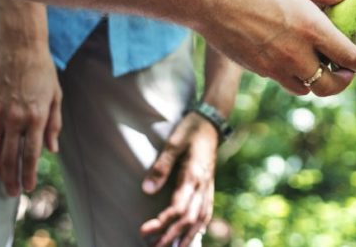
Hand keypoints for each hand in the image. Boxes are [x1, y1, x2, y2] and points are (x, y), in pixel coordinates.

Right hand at [0, 38, 61, 195]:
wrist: (22, 49)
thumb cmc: (44, 72)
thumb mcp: (57, 97)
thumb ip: (54, 125)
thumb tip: (52, 149)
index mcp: (37, 116)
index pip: (31, 153)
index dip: (28, 173)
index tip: (28, 187)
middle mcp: (16, 117)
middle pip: (11, 156)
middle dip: (11, 177)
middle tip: (12, 192)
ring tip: (1, 178)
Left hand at [139, 112, 218, 246]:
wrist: (211, 121)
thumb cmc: (191, 129)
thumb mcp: (174, 142)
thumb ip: (161, 166)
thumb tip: (147, 190)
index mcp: (194, 175)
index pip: (178, 207)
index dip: (161, 223)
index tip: (144, 231)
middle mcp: (203, 184)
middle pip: (189, 219)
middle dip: (172, 237)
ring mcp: (208, 186)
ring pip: (201, 218)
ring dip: (188, 236)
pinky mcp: (209, 185)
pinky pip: (207, 210)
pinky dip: (200, 226)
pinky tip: (193, 234)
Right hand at [198, 0, 355, 96]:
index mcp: (312, 30)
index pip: (348, 56)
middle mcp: (296, 54)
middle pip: (329, 86)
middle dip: (343, 83)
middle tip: (348, 72)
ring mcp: (275, 66)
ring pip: (306, 87)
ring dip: (318, 81)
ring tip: (322, 67)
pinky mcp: (258, 69)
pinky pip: (284, 81)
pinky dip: (296, 77)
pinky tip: (294, 61)